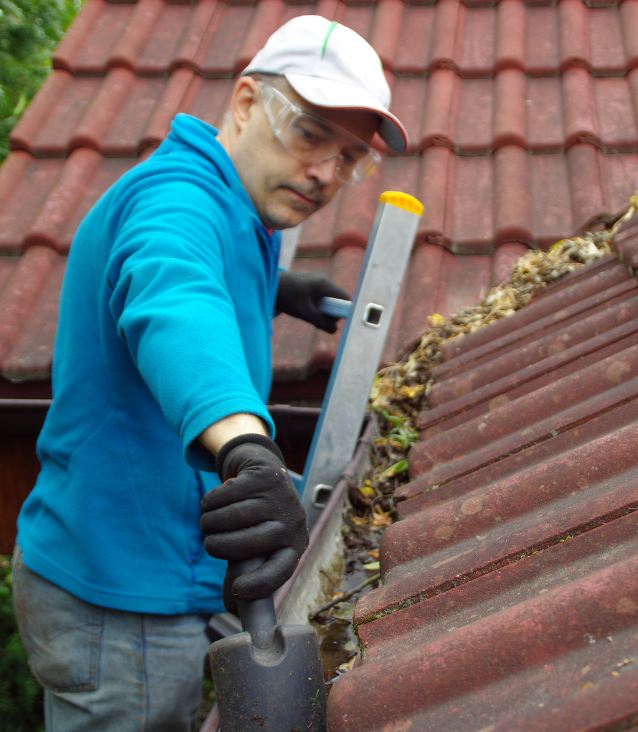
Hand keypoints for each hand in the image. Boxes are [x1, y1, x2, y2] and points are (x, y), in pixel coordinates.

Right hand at [200, 434, 307, 612]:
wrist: (264, 472)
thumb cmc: (257, 519)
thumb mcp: (256, 546)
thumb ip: (243, 572)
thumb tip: (231, 610)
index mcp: (294, 546)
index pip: (281, 570)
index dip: (260, 583)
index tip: (237, 589)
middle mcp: (292, 522)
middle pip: (250, 543)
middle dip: (220, 546)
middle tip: (209, 545)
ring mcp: (280, 497)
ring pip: (233, 517)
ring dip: (210, 523)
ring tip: (207, 523)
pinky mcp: (264, 476)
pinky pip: (226, 494)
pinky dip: (210, 501)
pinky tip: (211, 503)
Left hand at [276, 270, 349, 332]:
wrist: (270, 285)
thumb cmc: (287, 298)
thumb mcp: (305, 313)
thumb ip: (321, 322)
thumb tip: (335, 330)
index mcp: (325, 284)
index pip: (345, 298)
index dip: (342, 311)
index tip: (330, 319)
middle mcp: (325, 280)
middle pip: (337, 300)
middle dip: (330, 312)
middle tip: (316, 319)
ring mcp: (319, 280)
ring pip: (329, 299)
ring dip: (322, 309)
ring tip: (308, 313)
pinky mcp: (312, 283)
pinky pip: (322, 296)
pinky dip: (317, 304)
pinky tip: (304, 307)